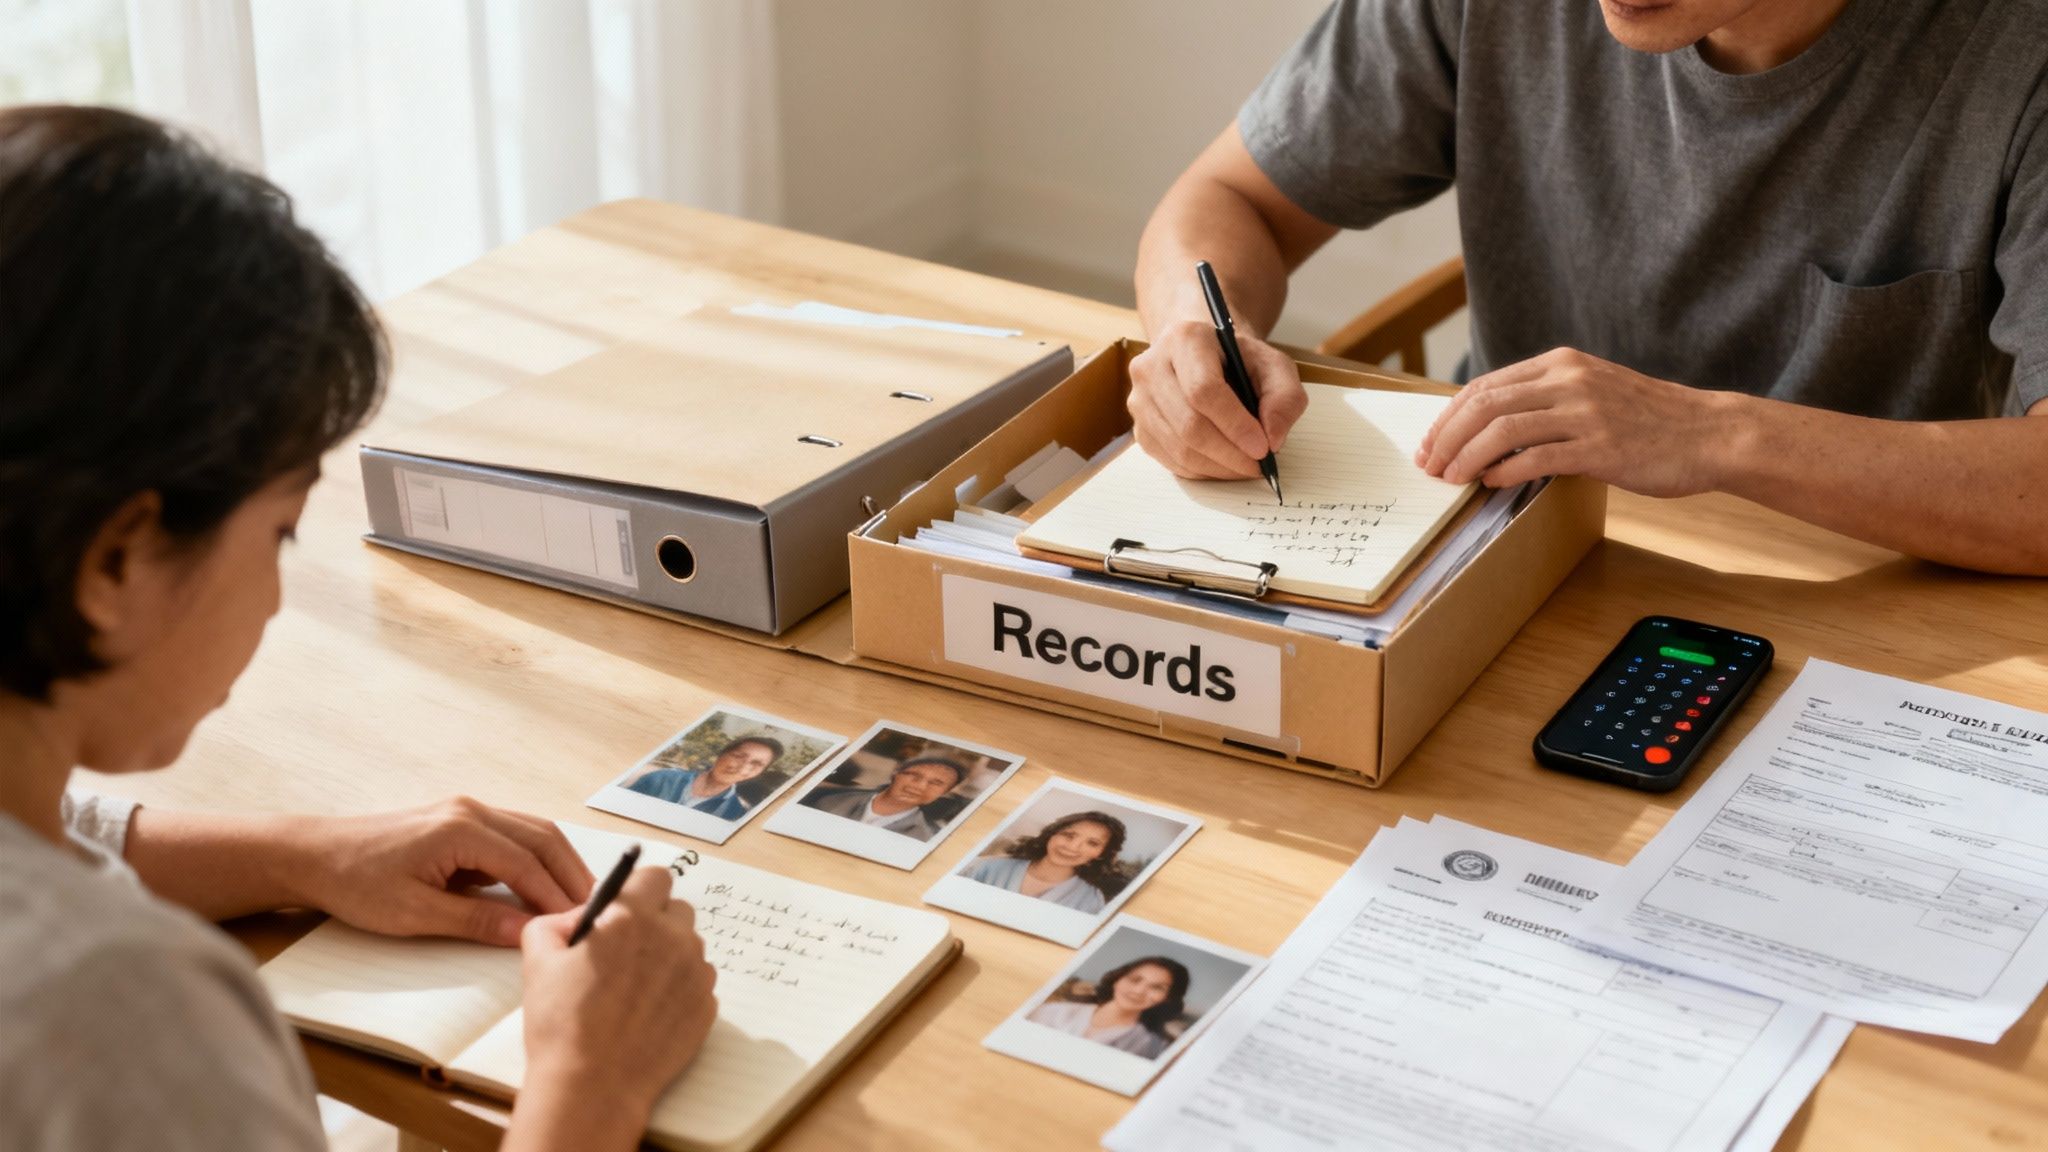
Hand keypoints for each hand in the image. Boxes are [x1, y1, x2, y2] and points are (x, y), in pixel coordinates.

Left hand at [293, 798, 594, 946]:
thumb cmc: (355, 884)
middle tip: (595, 908)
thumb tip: (525, 932)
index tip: (581, 922)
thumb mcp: (414, 914)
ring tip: (578, 898)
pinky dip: (535, 858)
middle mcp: (471, 811)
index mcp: (460, 830)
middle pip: (542, 838)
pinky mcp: (460, 820)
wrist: (313, 855)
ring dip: (558, 864)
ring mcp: (466, 810)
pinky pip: (513, 834)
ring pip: (532, 831)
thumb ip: (475, 920)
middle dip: (571, 874)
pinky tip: (542, 884)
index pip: (526, 864)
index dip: (556, 896)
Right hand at [519, 868, 717, 1122]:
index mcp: (633, 917)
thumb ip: (558, 920)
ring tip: (636, 988)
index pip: (654, 877)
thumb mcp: (538, 957)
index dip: (637, 892)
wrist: (592, 1085)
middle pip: (678, 910)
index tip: (625, 911)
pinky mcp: (707, 1006)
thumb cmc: (561, 1023)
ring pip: (690, 947)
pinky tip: (650, 1013)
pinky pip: (698, 983)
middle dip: (656, 922)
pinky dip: (680, 990)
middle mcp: (674, 938)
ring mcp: (696, 973)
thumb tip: (584, 914)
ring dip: (669, 956)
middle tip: (628, 951)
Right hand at [1128, 319, 1307, 478]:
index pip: (1204, 390)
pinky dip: (1203, 470)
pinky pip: (1171, 461)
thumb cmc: (1238, 360)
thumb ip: (1284, 397)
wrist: (1202, 356)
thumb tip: (1273, 438)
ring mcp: (1139, 400)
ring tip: (1246, 466)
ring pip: (1179, 448)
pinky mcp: (1139, 428)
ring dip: (1219, 467)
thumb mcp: (1274, 365)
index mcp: (1185, 340)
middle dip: (1229, 453)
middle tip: (1259, 465)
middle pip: (1189, 424)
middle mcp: (1151, 367)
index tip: (1263, 447)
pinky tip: (1224, 464)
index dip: (1235, 424)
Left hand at [1415, 347, 1735, 496]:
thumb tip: (1490, 429)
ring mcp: (1585, 412)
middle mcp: (1569, 380)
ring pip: (1502, 429)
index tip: (1430, 443)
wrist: (1709, 433)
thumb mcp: (1592, 391)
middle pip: (1485, 404)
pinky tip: (1491, 484)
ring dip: (1467, 457)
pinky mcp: (1600, 446)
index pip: (1485, 385)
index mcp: (1561, 363)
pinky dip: (1504, 471)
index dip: (1448, 416)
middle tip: (1429, 466)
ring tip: (1452, 479)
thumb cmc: (1648, 420)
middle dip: (1446, 437)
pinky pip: (1536, 457)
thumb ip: (1546, 400)